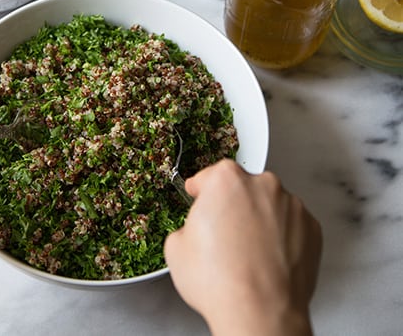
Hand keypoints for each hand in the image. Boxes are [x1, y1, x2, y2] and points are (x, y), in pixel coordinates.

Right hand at [164, 159, 321, 335]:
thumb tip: (196, 230)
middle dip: (231, 205)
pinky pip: (291, 225)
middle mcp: (263, 185)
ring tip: (245, 252)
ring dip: (258, 219)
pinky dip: (280, 236)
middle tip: (221, 233)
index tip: (198, 197)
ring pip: (269, 205)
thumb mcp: (176, 247)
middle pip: (242, 187)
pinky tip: (264, 258)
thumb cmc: (221, 281)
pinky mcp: (312, 229)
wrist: (260, 313)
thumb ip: (188, 224)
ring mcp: (292, 206)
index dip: (200, 191)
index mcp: (226, 180)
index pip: (209, 175)